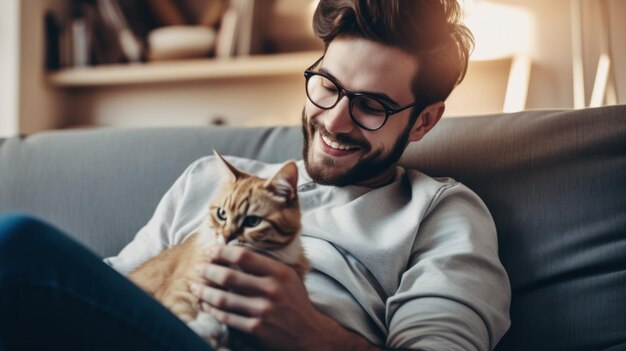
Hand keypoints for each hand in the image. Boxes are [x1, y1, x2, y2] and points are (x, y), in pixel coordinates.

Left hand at [191, 245, 333, 350]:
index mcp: (279, 272)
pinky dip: (212, 310)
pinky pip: (227, 317)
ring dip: (204, 292)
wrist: (310, 333)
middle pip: (229, 276)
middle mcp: (271, 289)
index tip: (210, 250)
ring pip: (224, 298)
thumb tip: (234, 251)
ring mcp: (263, 310)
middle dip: (208, 270)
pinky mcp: (257, 328)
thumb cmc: (295, 300)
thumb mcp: (287, 276)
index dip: (222, 251)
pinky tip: (205, 305)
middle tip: (197, 267)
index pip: (244, 255)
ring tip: (195, 287)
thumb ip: (265, 265)